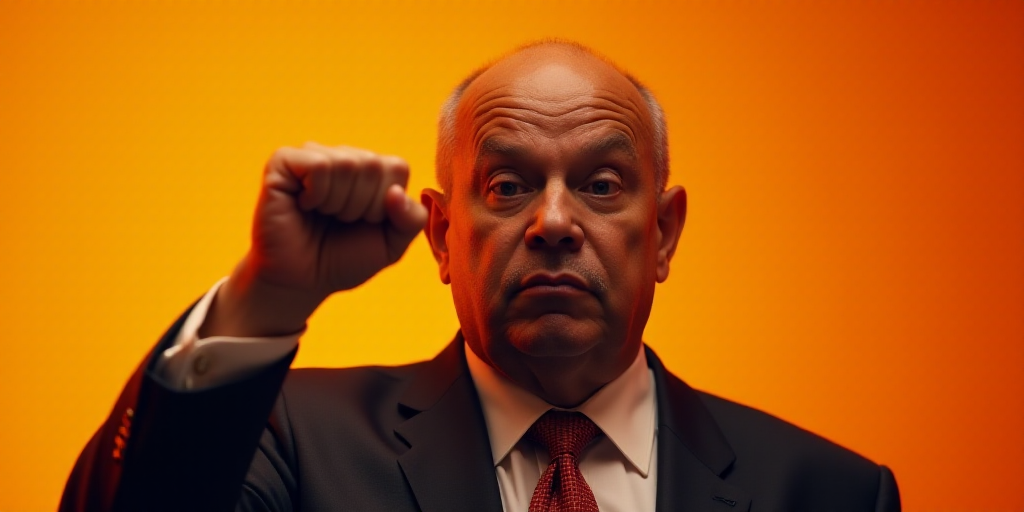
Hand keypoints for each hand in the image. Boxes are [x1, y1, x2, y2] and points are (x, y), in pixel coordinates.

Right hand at [201, 142, 428, 337]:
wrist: (300, 282)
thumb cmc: (342, 259)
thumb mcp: (391, 245)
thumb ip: (411, 220)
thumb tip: (396, 191)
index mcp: (372, 171)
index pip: (397, 167)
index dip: (383, 204)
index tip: (364, 222)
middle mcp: (344, 156)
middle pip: (374, 165)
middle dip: (361, 206)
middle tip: (340, 221)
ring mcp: (313, 155)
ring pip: (347, 163)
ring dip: (338, 203)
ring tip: (322, 214)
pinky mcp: (283, 161)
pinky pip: (318, 165)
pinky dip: (316, 194)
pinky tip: (304, 205)